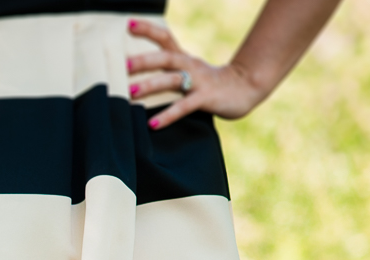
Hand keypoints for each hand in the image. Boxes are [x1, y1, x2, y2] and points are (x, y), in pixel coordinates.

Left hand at [127, 19, 266, 129]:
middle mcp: (189, 65)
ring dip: (151, 85)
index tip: (128, 24)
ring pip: (173, 80)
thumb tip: (130, 77)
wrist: (246, 87)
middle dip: (144, 60)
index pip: (165, 38)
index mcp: (183, 57)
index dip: (148, 30)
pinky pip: (184, 107)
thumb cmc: (208, 81)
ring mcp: (198, 81)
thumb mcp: (187, 71)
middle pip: (166, 58)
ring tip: (130, 92)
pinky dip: (168, 115)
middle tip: (123, 65)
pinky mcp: (206, 98)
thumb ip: (165, 71)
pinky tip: (152, 124)